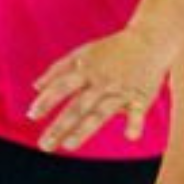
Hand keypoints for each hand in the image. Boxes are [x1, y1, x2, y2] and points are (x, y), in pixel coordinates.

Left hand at [27, 28, 170, 152]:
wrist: (151, 38)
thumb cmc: (112, 49)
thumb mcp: (83, 53)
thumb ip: (58, 70)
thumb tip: (35, 88)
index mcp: (87, 70)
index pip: (62, 87)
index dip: (47, 101)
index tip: (32, 116)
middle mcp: (102, 81)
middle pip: (78, 106)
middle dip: (60, 126)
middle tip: (44, 145)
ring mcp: (122, 90)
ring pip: (101, 112)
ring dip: (85, 129)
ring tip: (68, 145)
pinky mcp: (142, 96)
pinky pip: (139, 112)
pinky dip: (135, 123)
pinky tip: (130, 136)